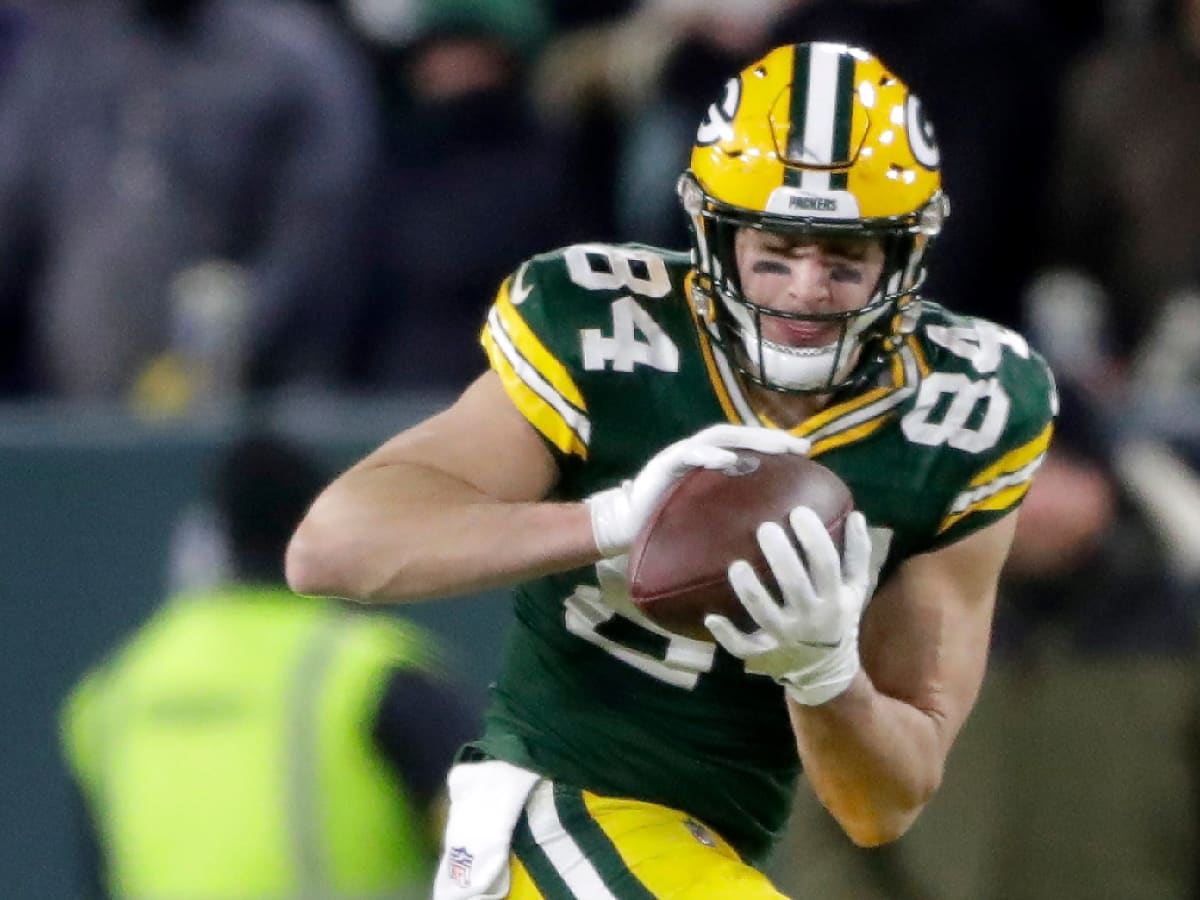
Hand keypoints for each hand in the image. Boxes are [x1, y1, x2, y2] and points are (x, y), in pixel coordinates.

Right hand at [585, 424, 810, 557]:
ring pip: (720, 437)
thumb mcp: (708, 514)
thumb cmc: (668, 523)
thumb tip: (770, 522)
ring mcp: (681, 455)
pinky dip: (709, 455)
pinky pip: (689, 455)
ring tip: (776, 446)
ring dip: (749, 439)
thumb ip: (731, 507)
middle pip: (740, 435)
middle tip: (802, 447)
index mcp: (710, 461)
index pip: (748, 445)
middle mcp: (699, 452)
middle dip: (772, 438)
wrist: (625, 525)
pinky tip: (729, 460)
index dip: (776, 445)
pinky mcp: (664, 465)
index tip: (806, 453)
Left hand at [706, 507, 870, 705]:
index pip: (825, 564)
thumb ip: (858, 554)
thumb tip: (855, 515)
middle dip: (779, 555)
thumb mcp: (856, 590)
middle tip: (765, 528)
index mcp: (834, 599)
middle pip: (793, 584)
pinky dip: (726, 635)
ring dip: (749, 589)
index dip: (813, 537)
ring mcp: (784, 637)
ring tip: (737, 565)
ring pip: (763, 612)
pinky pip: (742, 647)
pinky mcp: (763, 654)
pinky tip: (711, 618)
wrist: (827, 672)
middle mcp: (809, 618)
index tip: (798, 512)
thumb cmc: (839, 619)